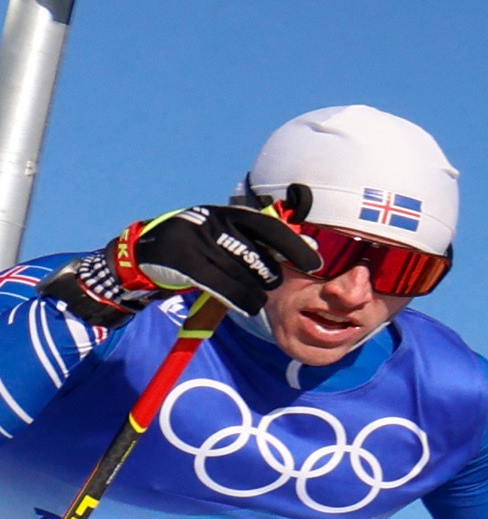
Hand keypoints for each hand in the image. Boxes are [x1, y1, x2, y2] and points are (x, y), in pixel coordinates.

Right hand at [67, 195, 310, 323]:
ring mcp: (196, 241)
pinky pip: (222, 285)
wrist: (142, 253)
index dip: (294, 245)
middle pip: (257, 256)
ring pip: (241, 274)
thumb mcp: (223, 235)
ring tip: (255, 298)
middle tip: (268, 284)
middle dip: (268, 275)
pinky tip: (248, 306)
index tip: (315, 262)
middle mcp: (212, 222)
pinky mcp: (183, 262)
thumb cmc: (195, 248)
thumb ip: (258, 240)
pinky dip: (240, 299)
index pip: (269, 227)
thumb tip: (308, 247)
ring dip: (254, 292)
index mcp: (226, 213)